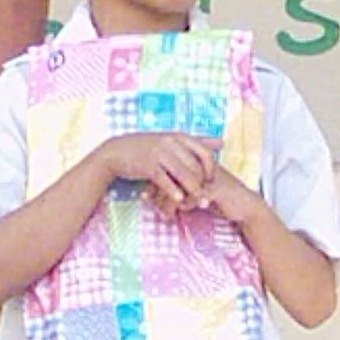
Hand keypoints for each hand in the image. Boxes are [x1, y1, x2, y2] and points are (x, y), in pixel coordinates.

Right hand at [96, 133, 220, 217]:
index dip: (211, 170)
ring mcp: (159, 153)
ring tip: (195, 202)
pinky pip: (165, 180)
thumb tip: (223, 142)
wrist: (116, 152)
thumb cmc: (147, 148)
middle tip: (205, 197)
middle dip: (202, 184)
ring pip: (183, 174)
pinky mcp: (148, 165)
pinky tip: (178, 200)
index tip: (210, 182)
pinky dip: (173, 191)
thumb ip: (198, 141)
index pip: (204, 153)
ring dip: (191, 191)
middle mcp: (170, 142)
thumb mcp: (172, 140)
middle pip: (195, 166)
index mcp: (178, 136)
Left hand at [144, 163, 263, 224]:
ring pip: (179, 184)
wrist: (245, 207)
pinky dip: (182, 204)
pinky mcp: (215, 189)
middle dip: (156, 187)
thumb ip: (179, 193)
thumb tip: (157, 198)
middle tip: (145, 198)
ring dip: (167, 198)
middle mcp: (200, 167)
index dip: (155, 178)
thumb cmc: (219, 199)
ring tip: (162, 211)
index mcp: (195, 163)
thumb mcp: (196, 195)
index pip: (169, 165)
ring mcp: (207, 177)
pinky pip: (192, 196)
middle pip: (170, 172)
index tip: (144, 190)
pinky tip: (177, 212)